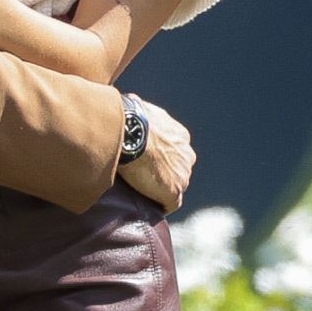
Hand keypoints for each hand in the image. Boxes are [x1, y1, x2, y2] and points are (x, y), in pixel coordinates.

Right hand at [117, 97, 192, 212]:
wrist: (130, 131)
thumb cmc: (128, 117)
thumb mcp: (137, 107)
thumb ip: (140, 113)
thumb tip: (125, 105)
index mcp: (179, 135)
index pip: (174, 151)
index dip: (160, 158)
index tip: (146, 161)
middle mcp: (186, 154)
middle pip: (178, 169)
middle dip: (164, 173)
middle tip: (143, 177)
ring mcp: (182, 174)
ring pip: (175, 186)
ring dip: (161, 189)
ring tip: (142, 192)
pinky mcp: (174, 191)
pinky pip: (170, 203)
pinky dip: (160, 205)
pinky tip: (148, 205)